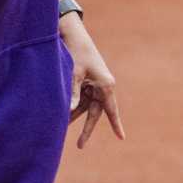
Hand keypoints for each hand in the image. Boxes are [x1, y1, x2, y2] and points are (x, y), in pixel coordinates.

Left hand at [61, 14, 123, 148]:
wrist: (74, 35)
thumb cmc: (77, 53)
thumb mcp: (74, 74)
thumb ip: (73, 94)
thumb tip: (68, 111)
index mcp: (106, 84)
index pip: (111, 110)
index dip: (116, 124)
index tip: (122, 138)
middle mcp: (102, 87)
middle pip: (95, 113)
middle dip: (86, 129)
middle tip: (80, 146)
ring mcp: (94, 85)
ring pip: (85, 107)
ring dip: (74, 116)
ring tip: (59, 126)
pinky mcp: (85, 83)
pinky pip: (79, 99)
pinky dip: (71, 106)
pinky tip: (61, 112)